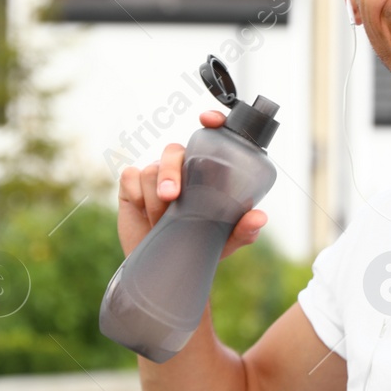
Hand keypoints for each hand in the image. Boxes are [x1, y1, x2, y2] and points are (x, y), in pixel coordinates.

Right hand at [117, 109, 268, 257]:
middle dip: (170, 172)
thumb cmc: (197, 247)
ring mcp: (156, 175)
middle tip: (171, 197)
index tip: (208, 121)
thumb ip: (244, 230)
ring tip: (160, 223)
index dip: (212, 122)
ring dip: (155, 200)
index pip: (211, 138)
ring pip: (152, 169)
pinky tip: (144, 215)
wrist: (162, 269)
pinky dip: (138, 198)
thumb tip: (259, 216)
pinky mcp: (132, 185)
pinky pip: (131, 178)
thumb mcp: (224, 242)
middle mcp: (182, 169)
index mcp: (207, 173)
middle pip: (174, 151)